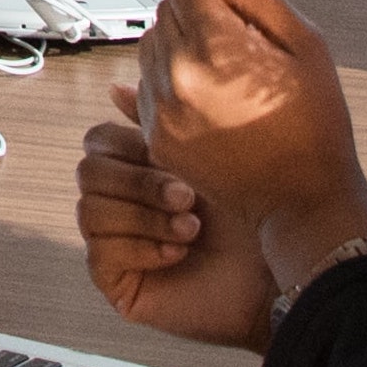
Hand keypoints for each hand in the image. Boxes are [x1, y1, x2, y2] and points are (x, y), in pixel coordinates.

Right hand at [75, 95, 275, 351]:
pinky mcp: (116, 279)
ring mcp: (114, 241)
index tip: (173, 158)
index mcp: (139, 165)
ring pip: (90, 211)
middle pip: (89, 172)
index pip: (97, 140)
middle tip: (189, 197)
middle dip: (141, 182)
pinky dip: (141, 248)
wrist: (278, 273)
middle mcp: (120, 201)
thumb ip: (162, 121)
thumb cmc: (256, 214)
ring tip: (192, 230)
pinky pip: (99, 253)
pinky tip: (178, 254)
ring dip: (146, 218)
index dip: (128, 145)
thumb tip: (114, 88)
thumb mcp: (208, 155)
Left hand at [135, 0, 366, 296]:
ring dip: (178, 50)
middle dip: (194, 19)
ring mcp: (162, 110)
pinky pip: (144, 86)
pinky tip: (206, 101)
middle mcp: (178, 75)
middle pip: (162, 12)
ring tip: (221, 77)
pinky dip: (169, 85)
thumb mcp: (305, 42)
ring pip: (149, 47)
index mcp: (217, 45)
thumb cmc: (313, 121)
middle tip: (235, 50)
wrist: (302, 197)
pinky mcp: (154, 138)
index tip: (234, 13)